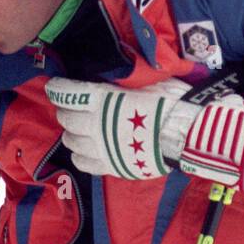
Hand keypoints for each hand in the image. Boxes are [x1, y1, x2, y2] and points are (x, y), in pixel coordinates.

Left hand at [46, 77, 243, 193]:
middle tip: (72, 108)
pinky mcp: (110, 166)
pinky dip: (81, 155)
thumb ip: (121, 82)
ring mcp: (100, 148)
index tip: (55, 87)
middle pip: (66, 119)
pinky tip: (87, 149)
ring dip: (72, 133)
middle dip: (66, 111)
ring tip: (80, 129)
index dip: (58, 89)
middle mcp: (95, 124)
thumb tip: (111, 77)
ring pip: (71, 142)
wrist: (188, 135)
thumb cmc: (171, 101)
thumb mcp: (145, 81)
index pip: (68, 94)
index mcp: (102, 99)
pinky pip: (83, 163)